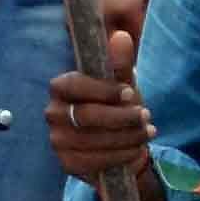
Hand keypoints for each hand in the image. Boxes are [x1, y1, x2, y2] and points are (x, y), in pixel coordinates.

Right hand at [46, 23, 153, 180]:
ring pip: (93, 140)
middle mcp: (52, 113)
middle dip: (121, 117)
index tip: (130, 94)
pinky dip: (120, 155)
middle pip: (86, 115)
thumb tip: (121, 37)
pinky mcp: (67, 163)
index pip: (74, 85)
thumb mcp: (122, 84)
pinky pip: (95, 161)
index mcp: (61, 88)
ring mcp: (57, 140)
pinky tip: (135, 149)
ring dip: (126, 137)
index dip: (103, 90)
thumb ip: (119, 63)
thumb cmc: (116, 107)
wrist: (119, 144)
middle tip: (145, 116)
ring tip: (147, 131)